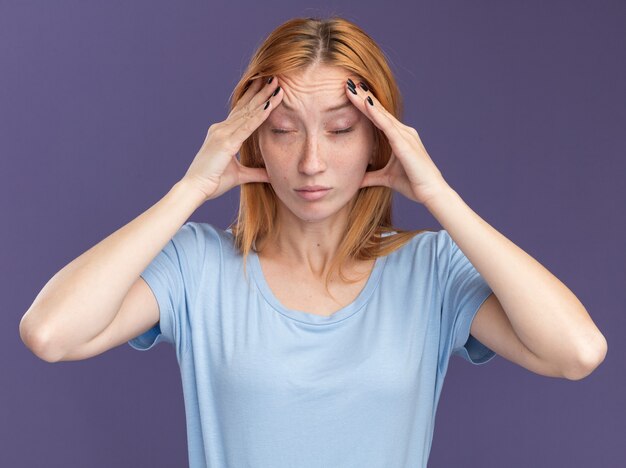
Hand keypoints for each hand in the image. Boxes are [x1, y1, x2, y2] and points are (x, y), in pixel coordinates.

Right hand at [181, 76, 282, 201]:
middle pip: (245, 106)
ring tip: (277, 84)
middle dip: (260, 91)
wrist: (194, 189)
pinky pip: (247, 126)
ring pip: (248, 112)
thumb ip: (255, 173)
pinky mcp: (226, 142)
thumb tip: (270, 174)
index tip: (266, 87)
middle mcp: (221, 129)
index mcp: (222, 134)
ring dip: (264, 97)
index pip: (241, 112)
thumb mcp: (239, 176)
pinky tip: (270, 105)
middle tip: (274, 77)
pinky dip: (260, 115)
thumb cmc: (212, 182)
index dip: (254, 98)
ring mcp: (222, 133)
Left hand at [345, 78, 450, 204]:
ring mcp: (405, 135)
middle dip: (363, 96)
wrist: (431, 193)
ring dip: (365, 100)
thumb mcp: (385, 178)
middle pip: (379, 111)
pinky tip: (365, 104)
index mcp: (399, 137)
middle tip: (348, 82)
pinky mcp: (405, 143)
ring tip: (352, 87)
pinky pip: (387, 126)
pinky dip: (376, 114)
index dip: (364, 105)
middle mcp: (403, 132)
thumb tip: (355, 180)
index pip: (378, 117)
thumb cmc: (413, 183)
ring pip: (381, 114)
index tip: (351, 93)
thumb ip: (370, 177)